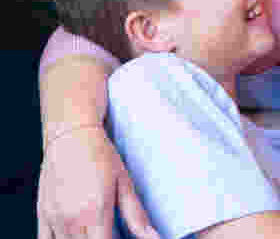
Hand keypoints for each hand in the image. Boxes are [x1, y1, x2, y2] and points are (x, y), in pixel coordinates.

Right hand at [37, 126, 159, 238]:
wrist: (71, 134)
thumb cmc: (99, 154)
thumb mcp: (124, 182)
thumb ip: (136, 216)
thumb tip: (154, 237)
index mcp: (95, 212)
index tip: (123, 238)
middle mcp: (72, 219)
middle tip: (111, 230)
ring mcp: (54, 219)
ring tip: (97, 228)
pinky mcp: (42, 215)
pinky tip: (77, 232)